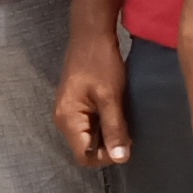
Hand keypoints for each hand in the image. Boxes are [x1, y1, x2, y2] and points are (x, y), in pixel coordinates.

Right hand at [54, 24, 130, 167]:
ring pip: (90, 136)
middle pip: (86, 148)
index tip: (125, 143)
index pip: (85, 156)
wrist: (91, 34)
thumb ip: (114, 128)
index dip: (106, 157)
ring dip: (108, 133)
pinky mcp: (76, 104)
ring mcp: (68, 112)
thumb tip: (120, 159)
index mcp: (68, 119)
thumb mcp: (111, 96)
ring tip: (123, 118)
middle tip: (128, 129)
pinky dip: (105, 122)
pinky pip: (91, 124)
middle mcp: (63, 119)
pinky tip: (117, 111)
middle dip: (109, 144)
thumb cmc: (100, 62)